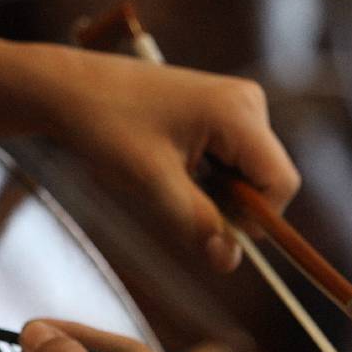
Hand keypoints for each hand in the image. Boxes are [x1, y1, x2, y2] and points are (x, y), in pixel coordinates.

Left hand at [37, 48, 299, 274]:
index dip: (257, 219)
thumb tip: (230, 261)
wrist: (70, 89)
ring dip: (216, 193)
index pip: (281, 183)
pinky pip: (232, 160)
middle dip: (232, 206)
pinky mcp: (220, 110)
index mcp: (239, 112)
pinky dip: (208, 178)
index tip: (213, 231)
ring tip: (167, 182)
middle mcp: (248, 102)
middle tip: (177, 203)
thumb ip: (197, 222)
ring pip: (248, 173)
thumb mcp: (152, 183)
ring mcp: (235, 103)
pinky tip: (171, 168)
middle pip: (267, 180)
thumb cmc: (107, 126)